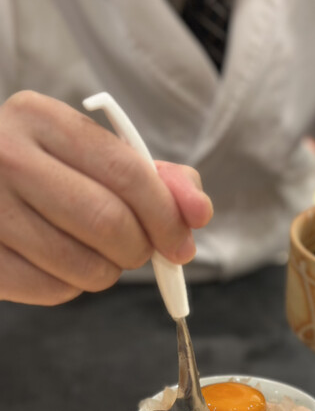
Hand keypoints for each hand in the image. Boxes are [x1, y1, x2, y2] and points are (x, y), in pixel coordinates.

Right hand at [0, 91, 212, 305]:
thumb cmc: (49, 173)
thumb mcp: (97, 157)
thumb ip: (158, 178)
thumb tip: (199, 212)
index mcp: (41, 119)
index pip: (127, 173)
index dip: (166, 216)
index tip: (181, 244)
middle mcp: (6, 158)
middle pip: (108, 223)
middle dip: (141, 249)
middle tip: (139, 250)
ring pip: (85, 266)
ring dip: (109, 271)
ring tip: (95, 252)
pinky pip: (54, 291)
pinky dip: (73, 287)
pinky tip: (61, 264)